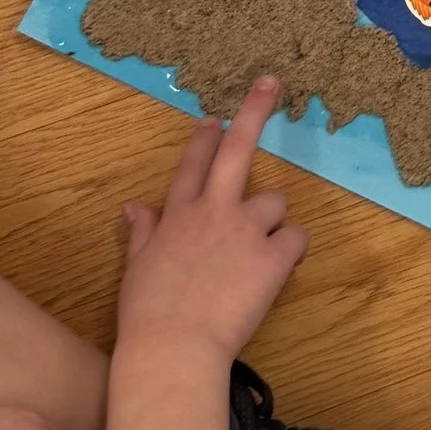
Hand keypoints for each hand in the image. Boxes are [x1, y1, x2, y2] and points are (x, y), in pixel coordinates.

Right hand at [116, 78, 304, 365]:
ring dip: (272, 220)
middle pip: (236, 149)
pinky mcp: (273, 254)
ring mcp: (246, 228)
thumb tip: (133, 207)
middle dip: (253, 111)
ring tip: (260, 253)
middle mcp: (213, 211)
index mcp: (178, 215)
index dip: (203, 138)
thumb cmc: (148, 315)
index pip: (191, 164)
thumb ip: (142, 233)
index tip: (212, 116)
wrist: (174, 348)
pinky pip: (297, 238)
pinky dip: (292, 251)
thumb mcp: (136, 269)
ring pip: (275, 201)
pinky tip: (281, 268)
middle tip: (271, 81)